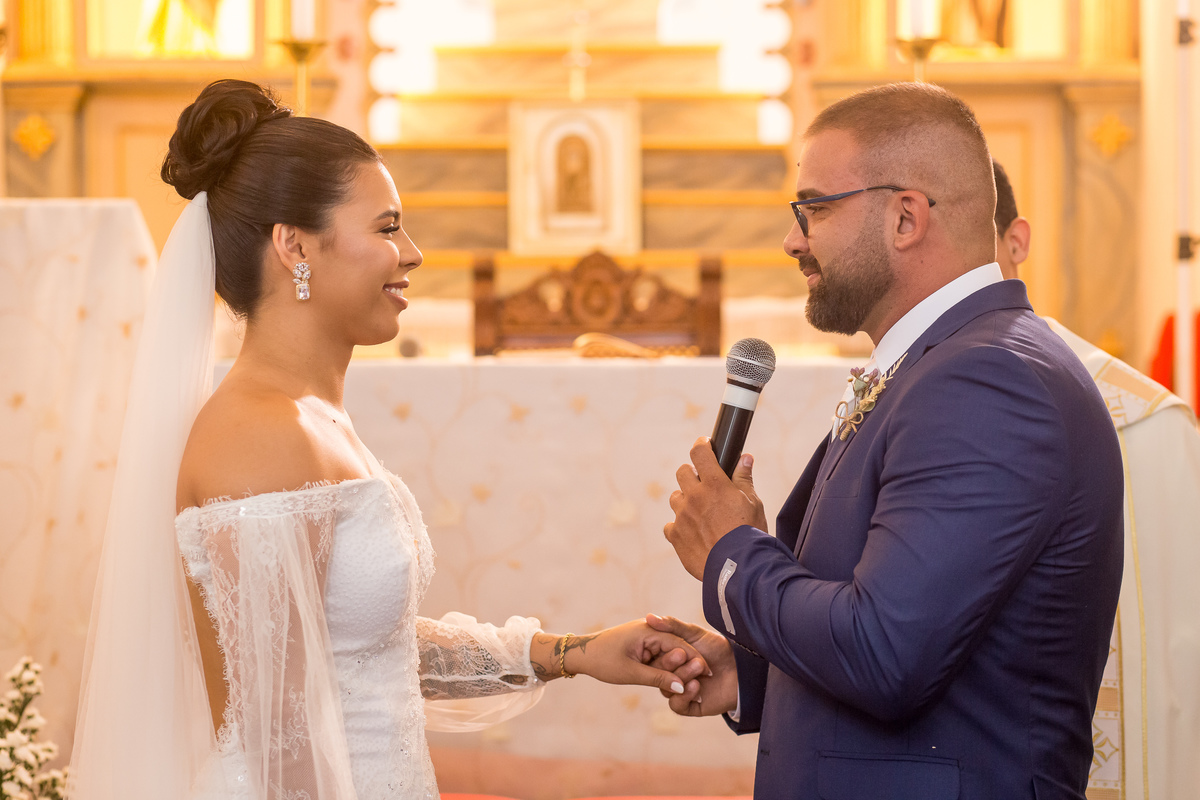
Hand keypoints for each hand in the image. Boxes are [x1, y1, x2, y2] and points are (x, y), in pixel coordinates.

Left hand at [531, 621, 708, 695]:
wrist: (581, 655)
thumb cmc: (603, 661)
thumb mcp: (631, 673)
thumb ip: (658, 678)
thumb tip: (680, 688)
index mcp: (647, 630)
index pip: (678, 643)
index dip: (694, 658)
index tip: (709, 672)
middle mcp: (648, 630)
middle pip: (676, 646)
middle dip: (690, 662)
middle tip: (708, 677)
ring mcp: (645, 636)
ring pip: (669, 652)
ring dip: (679, 665)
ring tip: (696, 679)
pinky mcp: (641, 645)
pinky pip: (660, 655)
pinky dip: (668, 666)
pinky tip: (678, 678)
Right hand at [645, 613, 736, 716]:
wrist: (744, 667)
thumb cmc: (720, 648)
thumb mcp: (695, 634)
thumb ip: (673, 626)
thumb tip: (649, 617)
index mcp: (671, 659)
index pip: (655, 658)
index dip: (659, 653)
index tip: (671, 646)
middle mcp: (673, 675)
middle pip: (659, 674)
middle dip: (672, 664)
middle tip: (685, 656)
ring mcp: (681, 691)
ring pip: (668, 690)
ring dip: (681, 677)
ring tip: (698, 668)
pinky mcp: (691, 706)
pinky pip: (677, 705)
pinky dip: (684, 696)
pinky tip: (697, 686)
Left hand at [664, 437, 767, 578]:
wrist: (738, 568)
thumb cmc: (750, 535)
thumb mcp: (753, 503)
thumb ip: (744, 479)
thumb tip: (745, 458)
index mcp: (715, 484)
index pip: (700, 452)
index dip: (702, 445)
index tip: (705, 445)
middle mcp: (694, 497)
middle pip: (682, 472)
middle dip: (692, 474)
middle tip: (705, 485)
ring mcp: (681, 516)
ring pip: (675, 498)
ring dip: (685, 501)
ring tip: (700, 513)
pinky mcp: (674, 536)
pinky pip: (670, 525)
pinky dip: (679, 526)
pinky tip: (693, 533)